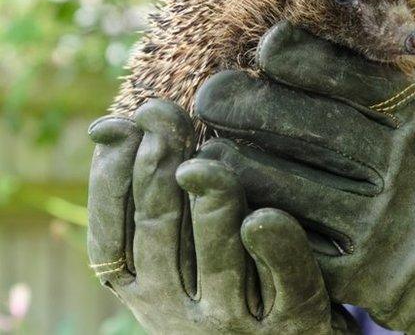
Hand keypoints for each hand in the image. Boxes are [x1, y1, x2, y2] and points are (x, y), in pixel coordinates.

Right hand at [86, 99, 357, 333]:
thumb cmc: (223, 278)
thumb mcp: (175, 248)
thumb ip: (150, 196)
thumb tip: (108, 124)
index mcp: (141, 286)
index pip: (110, 230)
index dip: (112, 174)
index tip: (125, 122)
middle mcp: (176, 310)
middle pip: (161, 231)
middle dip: (157, 168)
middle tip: (163, 115)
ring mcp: (234, 319)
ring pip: (218, 258)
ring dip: (210, 205)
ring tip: (205, 164)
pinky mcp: (291, 321)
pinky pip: (284, 280)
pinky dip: (273, 247)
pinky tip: (265, 215)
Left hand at [194, 21, 414, 332]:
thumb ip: (387, 98)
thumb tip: (308, 53)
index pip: (348, 78)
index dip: (298, 57)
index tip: (265, 47)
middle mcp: (406, 166)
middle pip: (309, 127)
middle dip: (247, 105)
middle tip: (209, 94)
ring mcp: (385, 223)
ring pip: (288, 186)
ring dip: (236, 165)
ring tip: (208, 151)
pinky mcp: (368, 275)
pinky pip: (295, 242)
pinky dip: (256, 220)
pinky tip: (233, 206)